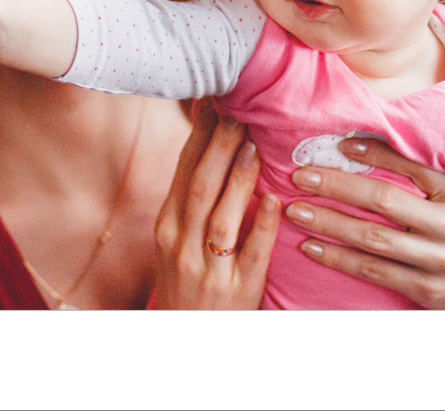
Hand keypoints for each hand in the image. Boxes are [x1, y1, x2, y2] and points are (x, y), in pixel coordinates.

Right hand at [153, 102, 280, 308]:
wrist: (185, 343)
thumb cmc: (188, 282)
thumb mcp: (178, 240)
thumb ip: (195, 197)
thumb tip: (213, 142)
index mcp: (168, 226)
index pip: (184, 171)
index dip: (199, 135)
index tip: (214, 101)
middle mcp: (182, 245)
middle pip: (200, 186)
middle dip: (219, 146)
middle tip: (239, 112)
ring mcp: (208, 269)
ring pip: (222, 216)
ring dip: (239, 178)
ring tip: (255, 145)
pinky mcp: (237, 291)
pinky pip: (253, 253)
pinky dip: (264, 226)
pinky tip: (276, 202)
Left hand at [284, 137, 444, 309]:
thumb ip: (427, 181)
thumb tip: (369, 148)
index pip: (410, 164)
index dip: (373, 150)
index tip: (339, 144)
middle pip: (382, 199)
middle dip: (336, 185)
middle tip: (301, 176)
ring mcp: (438, 260)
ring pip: (372, 237)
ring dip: (329, 223)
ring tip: (296, 211)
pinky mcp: (426, 290)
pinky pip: (373, 271)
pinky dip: (339, 259)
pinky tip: (313, 248)